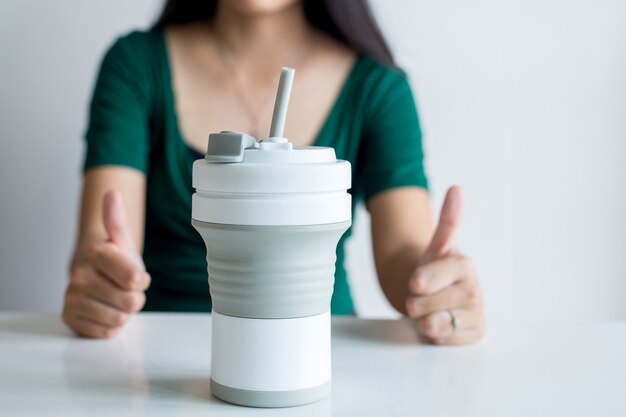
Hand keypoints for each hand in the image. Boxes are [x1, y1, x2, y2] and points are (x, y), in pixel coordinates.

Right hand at [62, 191, 149, 337]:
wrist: (91, 275)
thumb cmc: (112, 261)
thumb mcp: (121, 241)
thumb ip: (117, 220)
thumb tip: (112, 193)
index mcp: (96, 254)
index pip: (134, 278)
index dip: (141, 280)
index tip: (134, 275)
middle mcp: (79, 276)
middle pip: (130, 302)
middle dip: (134, 298)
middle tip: (124, 289)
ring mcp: (72, 298)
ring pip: (119, 319)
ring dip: (124, 312)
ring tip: (115, 299)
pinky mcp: (70, 318)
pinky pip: (105, 332)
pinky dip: (111, 325)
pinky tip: (104, 310)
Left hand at [406, 186, 484, 344]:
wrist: (436, 298)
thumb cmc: (434, 272)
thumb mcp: (434, 248)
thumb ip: (446, 221)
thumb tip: (457, 189)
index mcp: (464, 265)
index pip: (431, 278)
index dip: (420, 281)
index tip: (416, 282)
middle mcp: (474, 289)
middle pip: (426, 304)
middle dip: (416, 302)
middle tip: (423, 296)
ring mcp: (476, 313)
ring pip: (434, 324)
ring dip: (423, 318)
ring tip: (430, 309)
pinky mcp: (474, 333)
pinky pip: (445, 340)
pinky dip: (436, 335)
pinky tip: (440, 324)